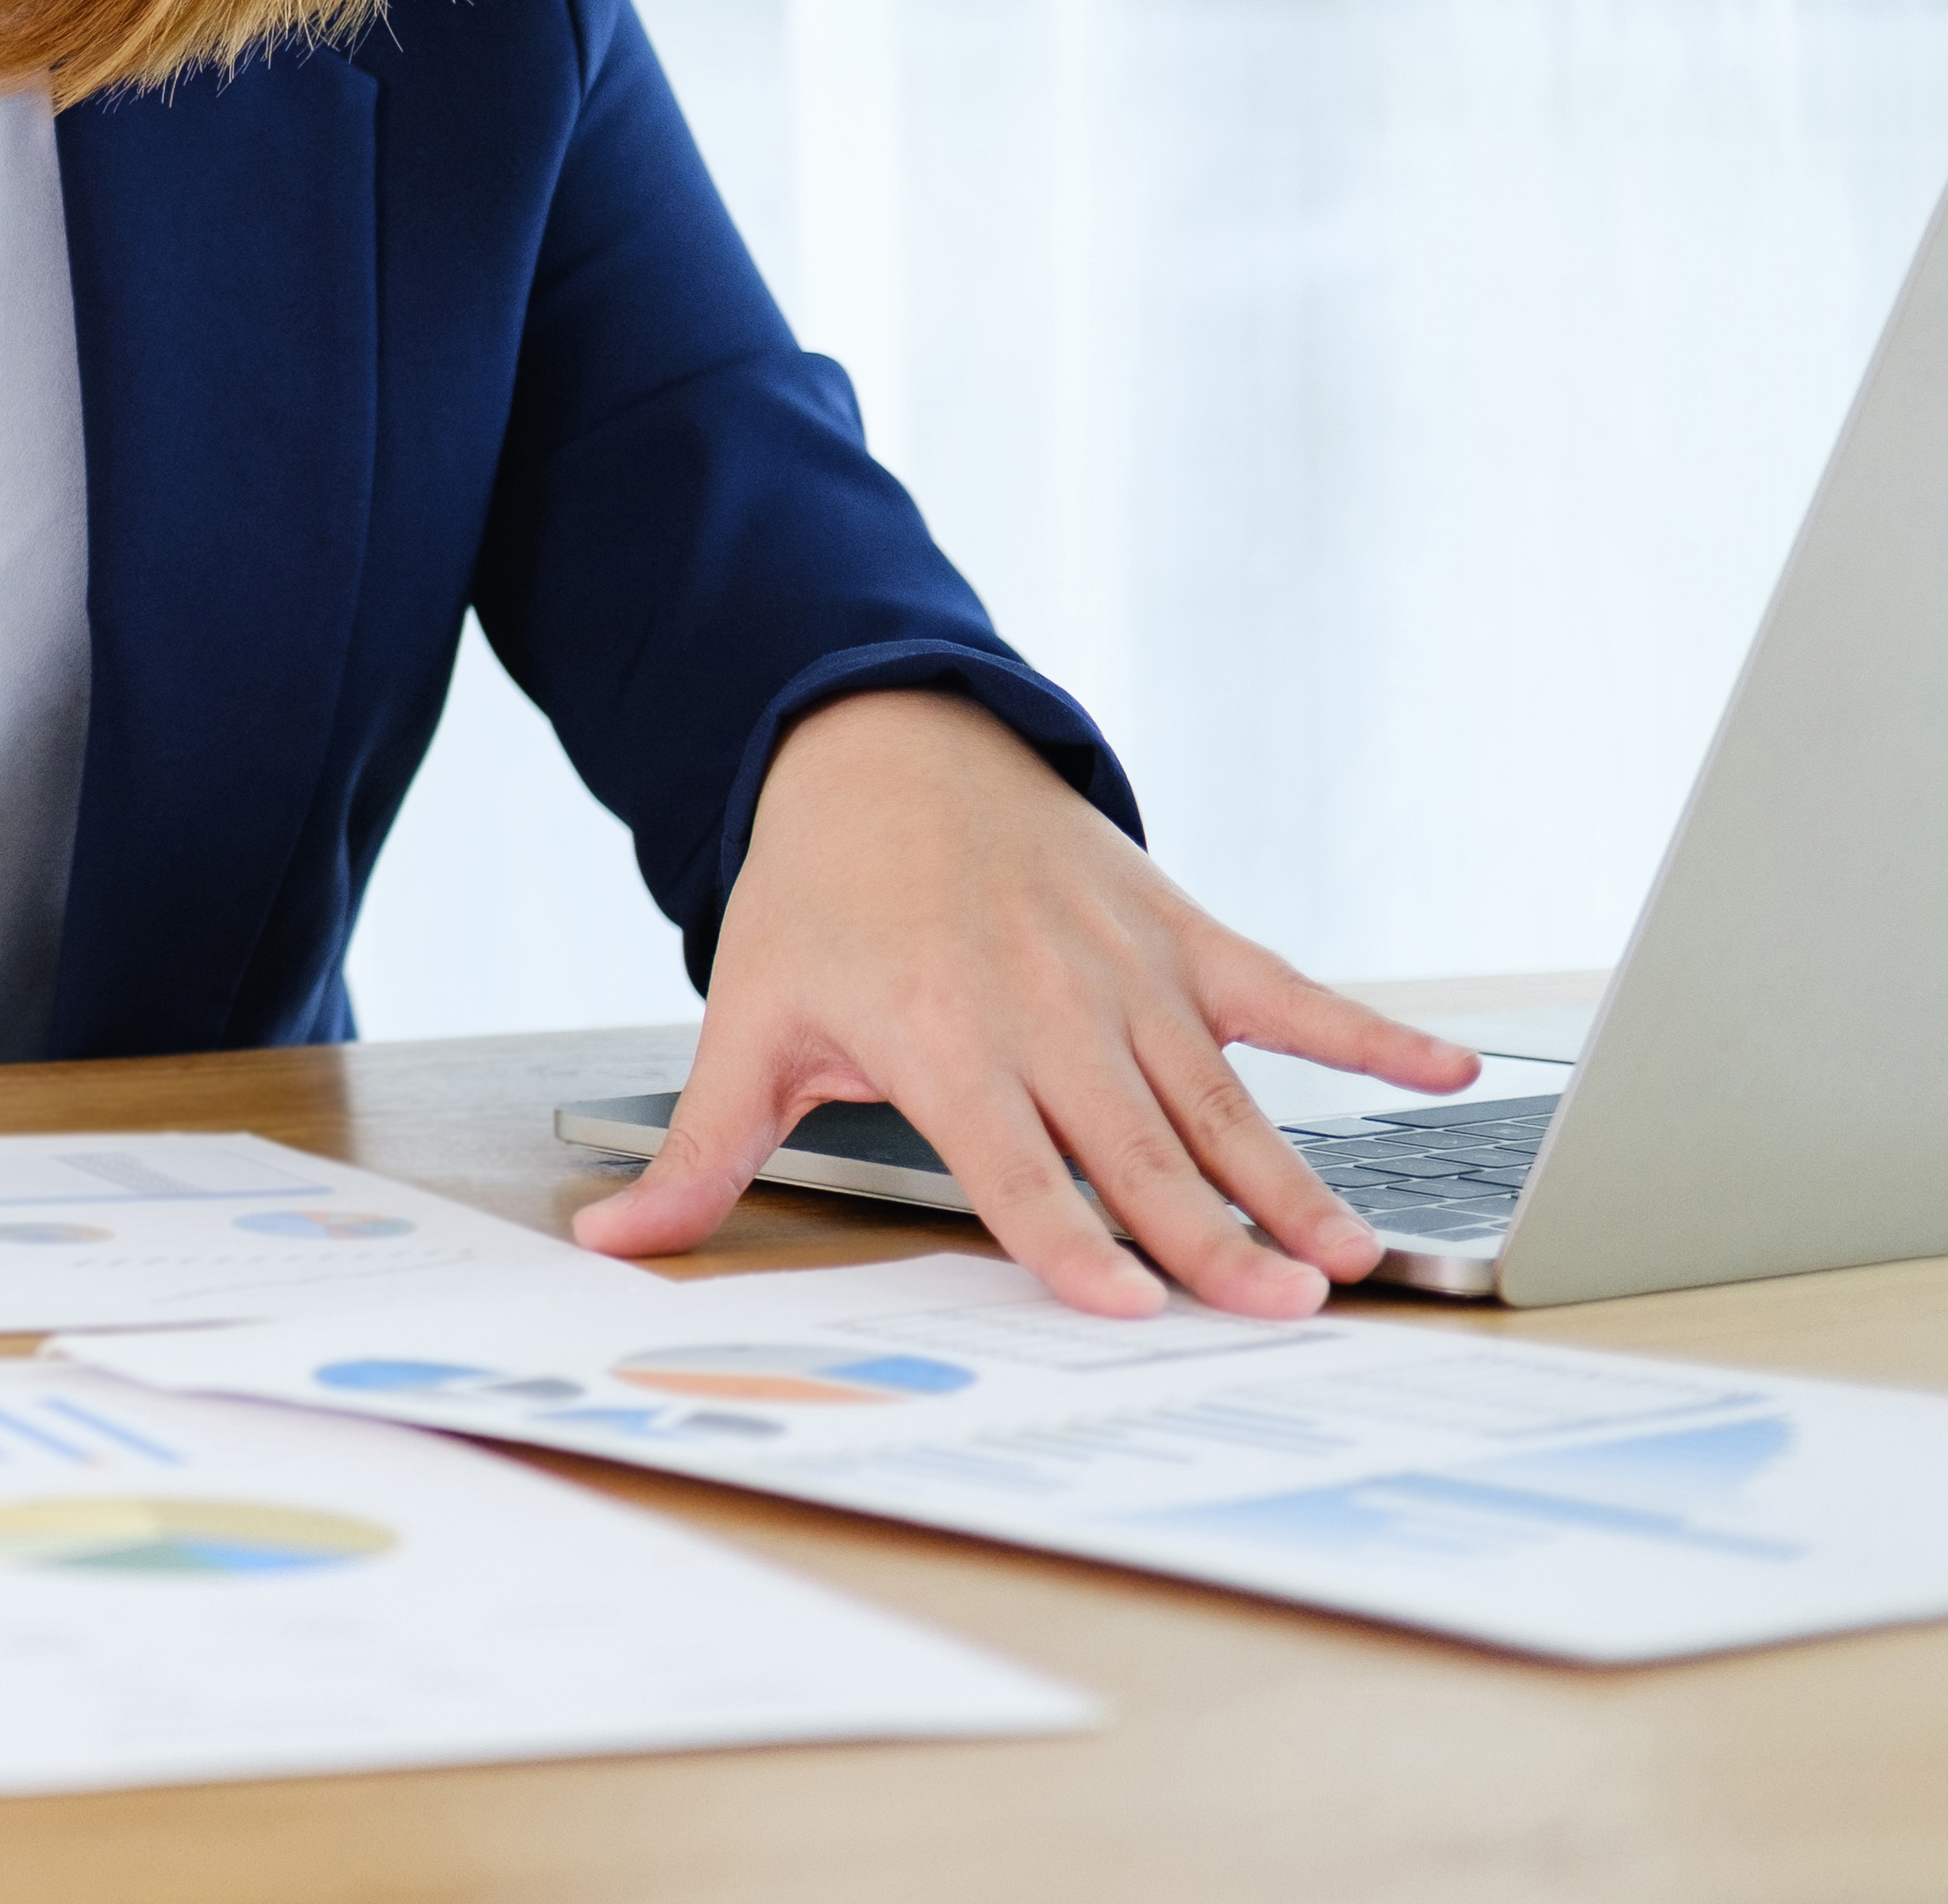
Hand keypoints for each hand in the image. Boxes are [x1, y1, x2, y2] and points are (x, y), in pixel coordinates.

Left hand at [570, 687, 1482, 1316]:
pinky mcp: (1181, 931)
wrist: (880, 749)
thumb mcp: (742, 1022)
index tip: (1127, 1303)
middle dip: (1209, 1233)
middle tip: (1284, 1311)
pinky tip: (1450, 1072)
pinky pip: (1287, 989)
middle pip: (1134, 1144)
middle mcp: (1044, 1005)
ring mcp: (1126, 966)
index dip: (1066, 1236)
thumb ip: (699, 1153)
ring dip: (1289, 1176)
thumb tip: (610, 1243)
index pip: (1010, 1164)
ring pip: (1218, 1094)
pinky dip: (1370, 1031)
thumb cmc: (815, 901)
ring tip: (1352, 1253)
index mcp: (940, 1036)